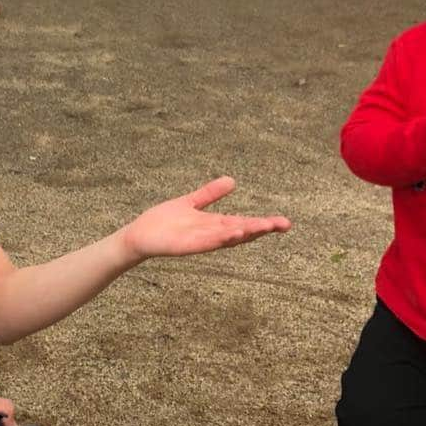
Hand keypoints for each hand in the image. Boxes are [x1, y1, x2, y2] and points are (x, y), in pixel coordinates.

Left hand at [118, 176, 290, 261]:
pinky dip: (220, 238)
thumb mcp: (191, 203)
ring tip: (264, 226)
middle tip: (285, 224)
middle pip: (241, 232)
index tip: (284, 222)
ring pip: (227, 237)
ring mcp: (200, 240)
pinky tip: (233, 232)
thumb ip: (210, 194)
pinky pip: (206, 242)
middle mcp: (211, 234)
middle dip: (262, 228)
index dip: (264, 223)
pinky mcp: (187, 245)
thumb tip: (232, 180)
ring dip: (245, 233)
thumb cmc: (163, 222)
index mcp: (214, 225)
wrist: (139, 235)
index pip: (244, 224)